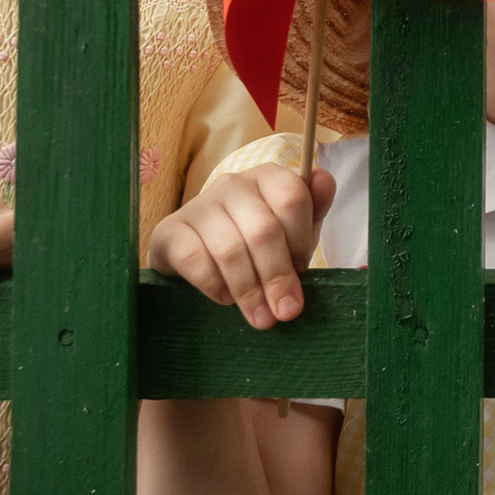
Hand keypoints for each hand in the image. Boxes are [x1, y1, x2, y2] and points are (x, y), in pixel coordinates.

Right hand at [148, 164, 335, 329]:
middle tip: (286, 312)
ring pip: (230, 249)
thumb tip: (324, 178)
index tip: (302, 271)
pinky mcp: (170, 231)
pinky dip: (214, 286)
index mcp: (267, 177)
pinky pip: (195, 260)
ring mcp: (199, 205)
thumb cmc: (256, 242)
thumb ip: (314, 207)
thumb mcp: (293, 229)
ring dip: (249, 290)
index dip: (301, 242)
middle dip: (278, 277)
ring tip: (260, 317)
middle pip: (263, 230)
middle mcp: (232, 183)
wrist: (199, 254)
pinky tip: (225, 299)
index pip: (292, 199)